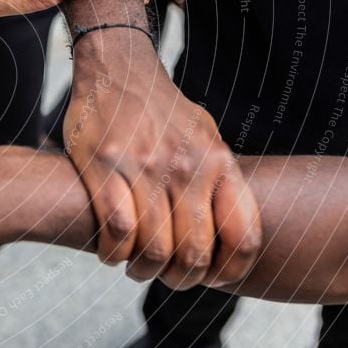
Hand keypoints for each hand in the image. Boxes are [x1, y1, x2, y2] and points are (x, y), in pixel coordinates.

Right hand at [65, 29, 260, 289]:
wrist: (117, 68)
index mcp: (218, 162)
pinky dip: (113, 253)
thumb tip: (227, 227)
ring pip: (153, 248)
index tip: (210, 278)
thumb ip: (218, 178)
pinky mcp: (104, 165)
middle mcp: (186, 166)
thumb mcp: (205, 135)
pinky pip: (116, 229)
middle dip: (179, 279)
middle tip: (165, 277)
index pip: (242, 237)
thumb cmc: (161, 108)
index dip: (229, 272)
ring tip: (134, 267)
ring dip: (142, 270)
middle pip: (194, 253)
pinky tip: (110, 251)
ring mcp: (144, 166)